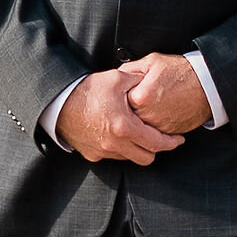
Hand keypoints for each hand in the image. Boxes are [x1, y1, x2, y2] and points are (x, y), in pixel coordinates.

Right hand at [56, 64, 179, 163]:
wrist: (58, 103)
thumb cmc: (87, 90)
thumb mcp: (117, 78)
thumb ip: (139, 80)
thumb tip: (153, 79)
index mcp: (124, 127)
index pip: (156, 143)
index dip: (171, 142)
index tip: (179, 139)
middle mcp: (114, 144)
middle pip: (146, 158)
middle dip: (157, 149)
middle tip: (161, 137)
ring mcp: (103, 152)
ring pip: (130, 158)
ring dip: (138, 149)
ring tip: (139, 133)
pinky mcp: (92, 154)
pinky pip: (114, 156)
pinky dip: (122, 149)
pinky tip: (120, 134)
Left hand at [125, 50, 212, 136]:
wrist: (207, 84)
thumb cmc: (180, 71)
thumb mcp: (151, 61)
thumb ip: (129, 70)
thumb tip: (116, 79)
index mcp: (140, 97)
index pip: (119, 102)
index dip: (122, 95)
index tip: (128, 91)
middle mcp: (148, 116)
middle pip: (127, 117)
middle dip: (129, 109)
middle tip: (139, 98)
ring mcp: (159, 127)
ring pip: (140, 127)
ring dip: (140, 119)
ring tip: (151, 104)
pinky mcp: (169, 134)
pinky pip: (154, 133)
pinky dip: (153, 125)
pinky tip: (159, 112)